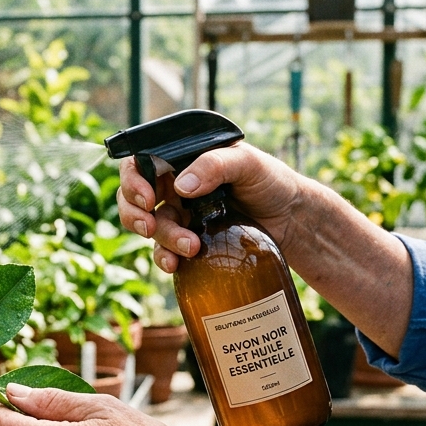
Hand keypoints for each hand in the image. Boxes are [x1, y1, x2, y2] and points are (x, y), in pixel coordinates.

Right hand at [116, 143, 306, 272]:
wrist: (292, 219)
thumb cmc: (272, 181)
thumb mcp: (248, 163)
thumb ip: (215, 165)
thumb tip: (181, 186)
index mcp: (182, 161)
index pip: (140, 164)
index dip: (133, 181)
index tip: (147, 198)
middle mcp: (175, 187)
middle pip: (134, 199)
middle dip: (135, 215)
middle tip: (149, 226)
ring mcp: (181, 215)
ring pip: (150, 227)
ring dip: (161, 239)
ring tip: (189, 247)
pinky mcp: (190, 241)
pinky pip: (165, 251)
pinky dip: (164, 258)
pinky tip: (175, 265)